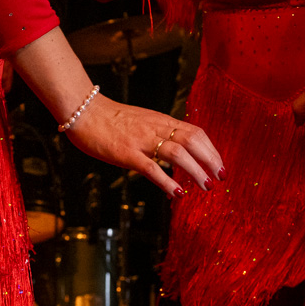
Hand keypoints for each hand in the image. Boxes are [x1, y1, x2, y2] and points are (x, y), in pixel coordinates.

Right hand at [64, 97, 224, 196]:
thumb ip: (159, 132)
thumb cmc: (110, 118)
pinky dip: (167, 181)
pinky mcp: (126, 153)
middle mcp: (155, 128)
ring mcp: (141, 140)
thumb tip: (177, 151)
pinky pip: (151, 168)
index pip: (195, 132)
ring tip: (205, 186)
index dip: (211, 149)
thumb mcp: (142, 120)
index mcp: (160, 120)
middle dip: (211, 159)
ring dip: (195, 171)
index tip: (219, 165)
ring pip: (177, 153)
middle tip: (221, 177)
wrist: (83, 111)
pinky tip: (176, 194)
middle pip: (192, 140)